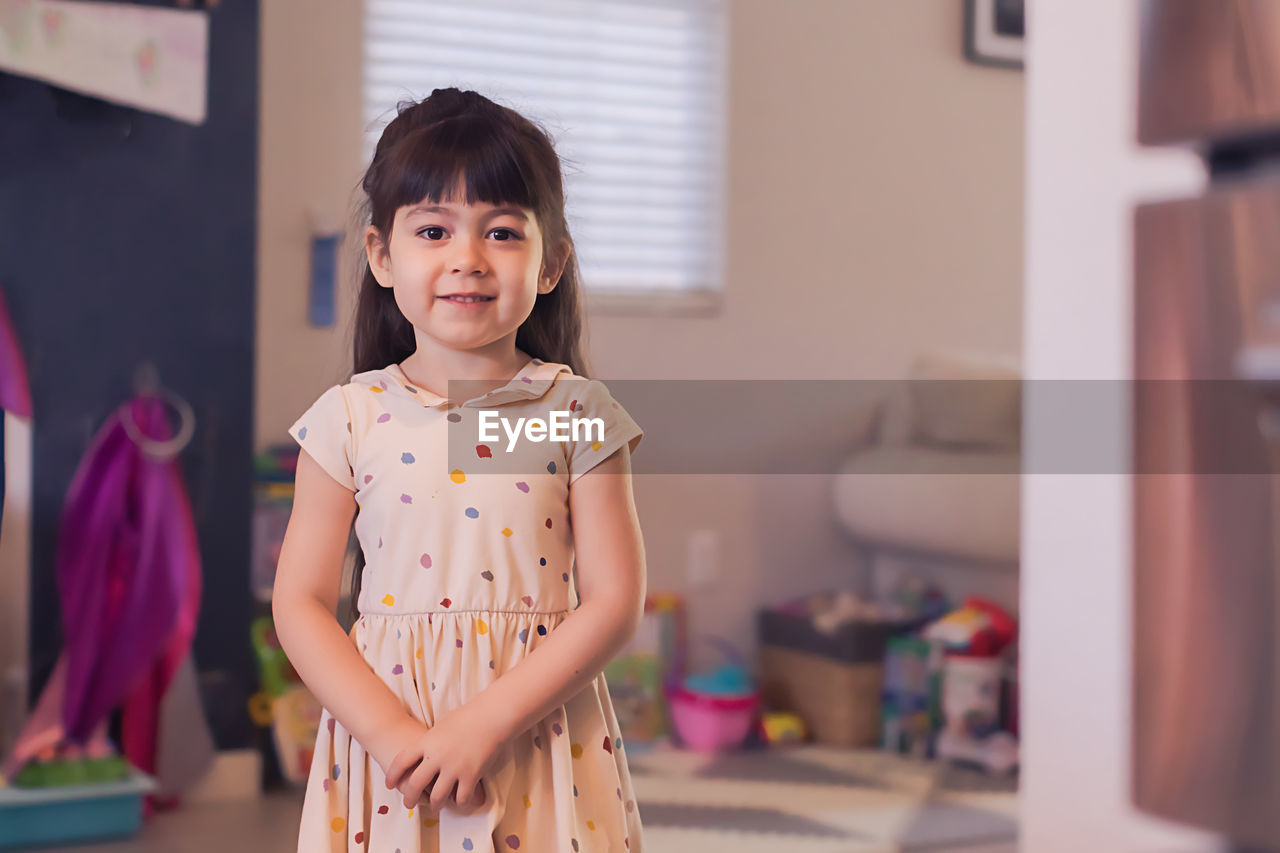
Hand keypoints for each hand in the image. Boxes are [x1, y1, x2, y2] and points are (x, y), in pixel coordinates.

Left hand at [383, 704, 506, 813]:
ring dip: (435, 804)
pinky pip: (460, 797)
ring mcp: (454, 768)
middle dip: (410, 798)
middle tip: (410, 803)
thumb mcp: (442, 725)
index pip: (401, 762)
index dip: (392, 775)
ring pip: (437, 797)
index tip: (389, 784)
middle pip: (415, 784)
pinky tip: (459, 799)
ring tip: (435, 805)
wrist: (491, 717)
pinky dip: (459, 801)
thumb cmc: (468, 716)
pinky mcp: (471, 775)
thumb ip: (431, 740)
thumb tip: (424, 749)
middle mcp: (437, 757)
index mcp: (427, 742)